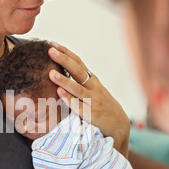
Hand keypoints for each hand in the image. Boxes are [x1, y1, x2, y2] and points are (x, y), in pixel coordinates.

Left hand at [48, 42, 129, 156]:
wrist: (118, 124)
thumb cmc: (101, 104)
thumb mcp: (93, 89)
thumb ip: (79, 80)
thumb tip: (61, 69)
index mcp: (92, 80)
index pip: (78, 62)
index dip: (65, 52)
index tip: (52, 43)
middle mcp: (93, 87)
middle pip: (78, 71)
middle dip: (64, 60)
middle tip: (50, 51)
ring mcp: (93, 101)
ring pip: (77, 89)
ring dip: (64, 80)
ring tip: (51, 73)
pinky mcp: (92, 114)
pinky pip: (79, 106)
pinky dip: (69, 99)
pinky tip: (60, 93)